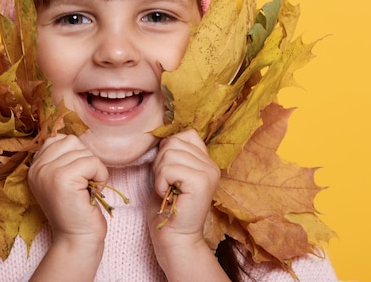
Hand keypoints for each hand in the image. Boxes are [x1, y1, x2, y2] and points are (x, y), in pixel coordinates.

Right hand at [28, 134, 108, 244]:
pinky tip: (92, 193)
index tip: (76, 178)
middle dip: (86, 160)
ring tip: (86, 190)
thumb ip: (63, 159)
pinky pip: (92, 162)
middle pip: (72, 141)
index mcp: (35, 167)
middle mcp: (37, 168)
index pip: (58, 139)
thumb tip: (78, 140)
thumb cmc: (76, 210)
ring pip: (84, 151)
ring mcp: (48, 172)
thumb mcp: (63, 180)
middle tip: (83, 184)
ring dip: (94, 170)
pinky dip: (100, 176)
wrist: (76, 240)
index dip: (76, 155)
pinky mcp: (62, 178)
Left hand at [148, 129, 228, 280]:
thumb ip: (172, 153)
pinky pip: (169, 168)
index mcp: (206, 161)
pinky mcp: (200, 181)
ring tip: (167, 190)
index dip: (168, 148)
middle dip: (160, 162)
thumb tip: (161, 135)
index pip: (185, 133)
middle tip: (166, 184)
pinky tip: (167, 195)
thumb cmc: (168, 207)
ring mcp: (208, 172)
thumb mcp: (170, 173)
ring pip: (169, 153)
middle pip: (174, 141)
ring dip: (159, 174)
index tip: (167, 172)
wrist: (175, 237)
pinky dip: (160, 182)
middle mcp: (211, 164)